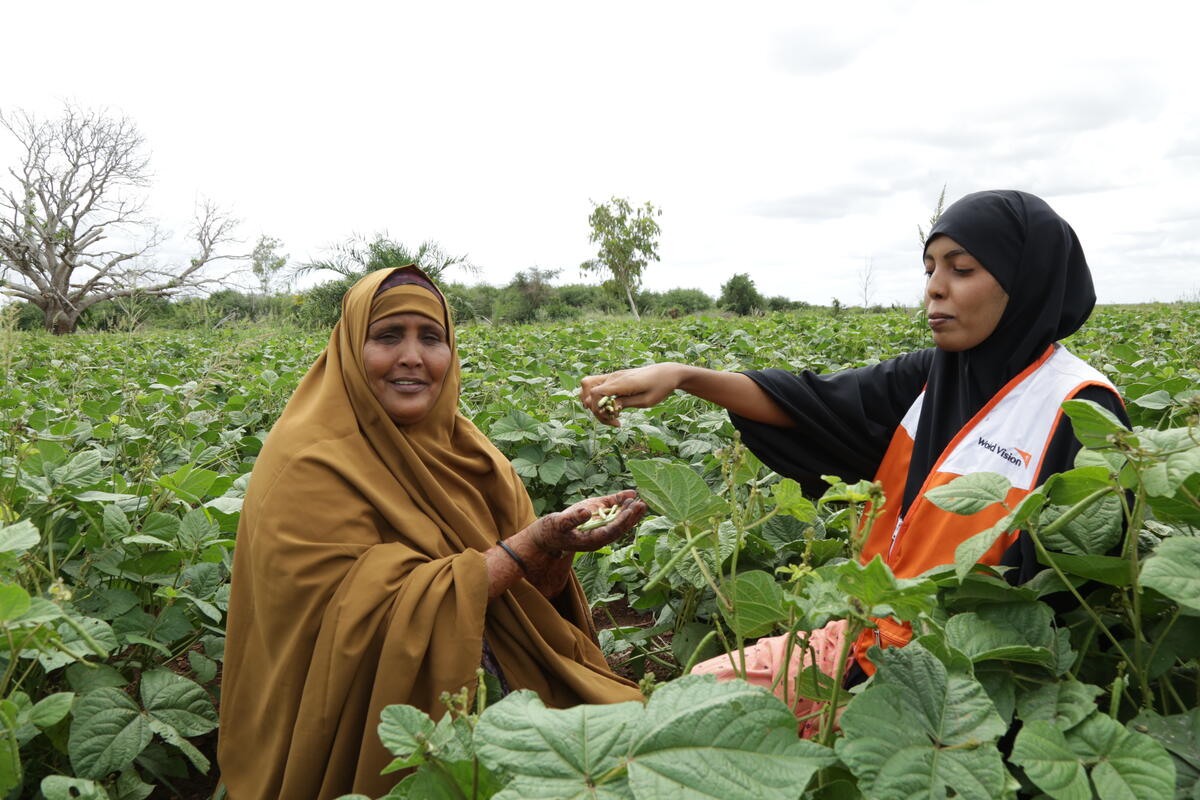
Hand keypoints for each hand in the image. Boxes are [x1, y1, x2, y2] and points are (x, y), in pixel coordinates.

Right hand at [527, 490, 647, 553]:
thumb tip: (587, 513)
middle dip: (631, 516)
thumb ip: (572, 519)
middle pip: (620, 527)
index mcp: (592, 540)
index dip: (622, 521)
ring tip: (642, 500)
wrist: (547, 535)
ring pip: (619, 519)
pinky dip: (621, 503)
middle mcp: (600, 535)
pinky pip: (612, 511)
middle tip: (642, 504)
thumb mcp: (558, 524)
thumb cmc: (551, 531)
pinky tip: (630, 494)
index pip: (611, 531)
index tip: (631, 510)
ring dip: (630, 510)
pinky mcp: (598, 518)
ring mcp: (600, 527)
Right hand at [579, 363, 683, 425]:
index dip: (597, 408)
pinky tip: (613, 407)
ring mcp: (613, 376)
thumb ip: (626, 403)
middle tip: (612, 418)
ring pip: (589, 386)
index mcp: (621, 382)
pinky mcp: (615, 378)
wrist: (667, 373)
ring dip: (594, 402)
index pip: (595, 393)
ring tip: (609, 413)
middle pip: (587, 388)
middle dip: (594, 408)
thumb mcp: (646, 401)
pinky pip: (598, 387)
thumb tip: (609, 407)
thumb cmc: (660, 387)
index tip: (614, 419)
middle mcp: (614, 377)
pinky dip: (600, 398)